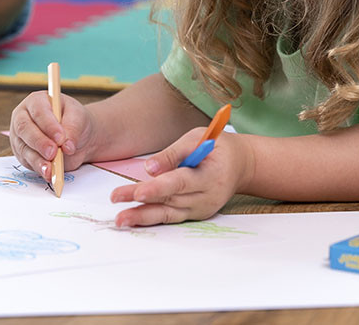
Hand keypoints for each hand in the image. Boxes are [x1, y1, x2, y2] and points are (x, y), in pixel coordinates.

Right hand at [9, 90, 97, 181]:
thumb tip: (67, 146)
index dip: (48, 125)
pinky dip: (39, 168)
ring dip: (38, 159)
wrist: (76, 137)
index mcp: (37, 101)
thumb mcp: (79, 117)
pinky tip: (49, 173)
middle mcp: (23, 117)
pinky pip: (28, 161)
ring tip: (51, 168)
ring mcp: (20, 137)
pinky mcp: (23, 154)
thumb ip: (73, 128)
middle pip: (25, 129)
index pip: (38, 111)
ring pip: (24, 148)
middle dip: (39, 142)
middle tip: (53, 152)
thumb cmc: (75, 121)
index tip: (61, 137)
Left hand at [109, 129, 250, 226]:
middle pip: (169, 199)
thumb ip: (173, 153)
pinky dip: (152, 219)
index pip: (180, 183)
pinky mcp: (195, 214)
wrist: (241, 165)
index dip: (158, 188)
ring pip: (168, 213)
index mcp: (210, 176)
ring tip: (120, 219)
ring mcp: (201, 209)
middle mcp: (206, 197)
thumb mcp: (197, 138)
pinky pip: (171, 217)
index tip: (139, 191)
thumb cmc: (217, 147)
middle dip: (141, 201)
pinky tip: (134, 220)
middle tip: (117, 199)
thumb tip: (149, 169)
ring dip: (142, 216)